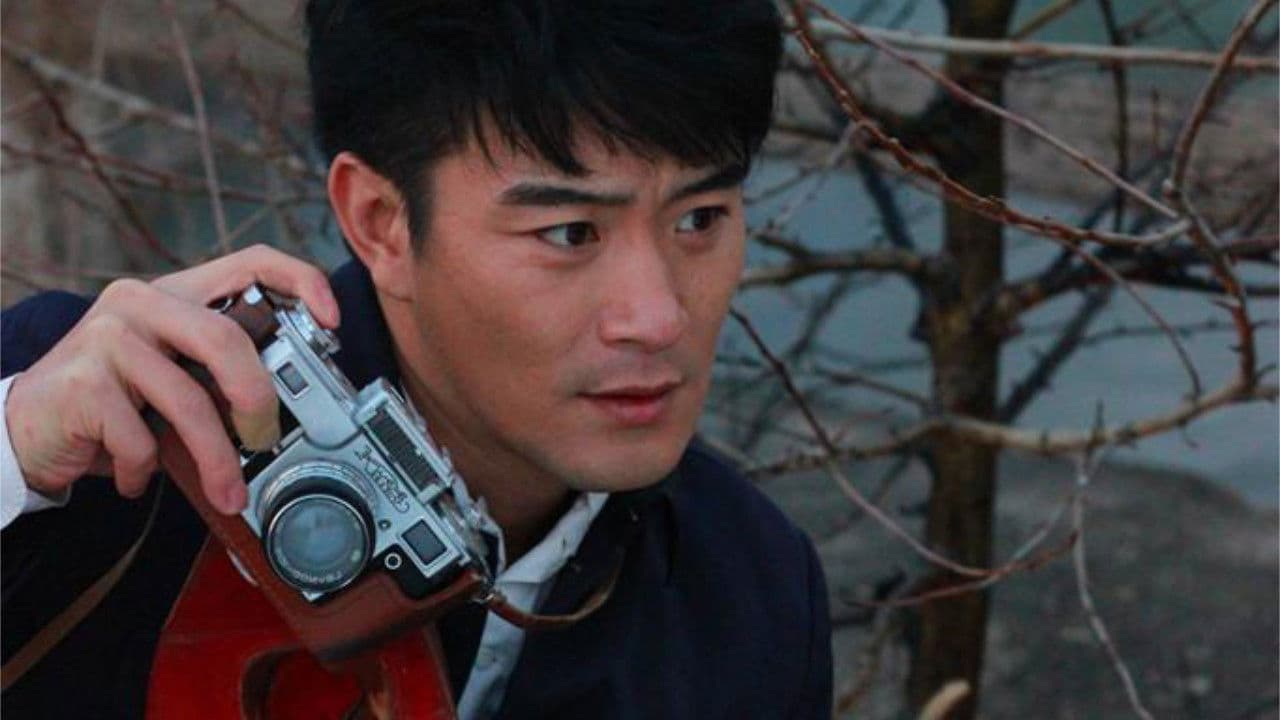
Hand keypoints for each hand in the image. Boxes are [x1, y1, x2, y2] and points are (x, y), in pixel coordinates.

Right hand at [5, 245, 340, 513]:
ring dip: (216, 459)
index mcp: (176, 293)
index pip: (251, 261)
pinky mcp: (81, 383)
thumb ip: (220, 372)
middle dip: (257, 399)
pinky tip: (139, 478)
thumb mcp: (174, 374)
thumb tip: (293, 404)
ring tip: (227, 492)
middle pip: (226, 339)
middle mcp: (140, 302)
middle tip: (266, 438)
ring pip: (188, 400)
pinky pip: (141, 437)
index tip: (329, 322)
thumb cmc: (115, 402)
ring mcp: (107, 338)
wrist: (24, 427)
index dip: (300, 283)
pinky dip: (148, 470)